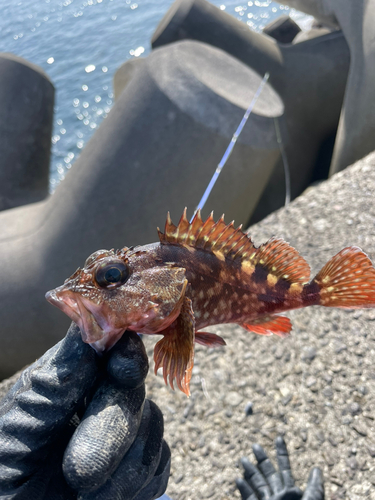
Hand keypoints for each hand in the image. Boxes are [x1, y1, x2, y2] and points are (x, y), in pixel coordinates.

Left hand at [0, 323, 170, 499]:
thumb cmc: (4, 472)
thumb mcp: (19, 427)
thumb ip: (54, 383)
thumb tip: (82, 325)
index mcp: (68, 381)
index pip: (109, 350)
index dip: (124, 354)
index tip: (124, 371)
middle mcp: (98, 401)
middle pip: (131, 392)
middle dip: (111, 431)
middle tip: (79, 473)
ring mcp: (123, 434)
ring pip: (152, 428)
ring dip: (121, 470)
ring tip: (82, 495)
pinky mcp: (138, 468)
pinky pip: (159, 464)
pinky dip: (135, 486)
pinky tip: (101, 499)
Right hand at [236, 436, 323, 499]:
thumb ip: (314, 487)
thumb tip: (317, 468)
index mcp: (292, 493)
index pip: (285, 468)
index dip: (282, 453)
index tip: (279, 437)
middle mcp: (279, 497)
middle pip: (269, 474)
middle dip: (262, 459)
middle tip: (255, 445)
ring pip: (257, 484)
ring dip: (250, 471)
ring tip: (242, 459)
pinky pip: (250, 499)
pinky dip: (244, 490)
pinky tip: (238, 479)